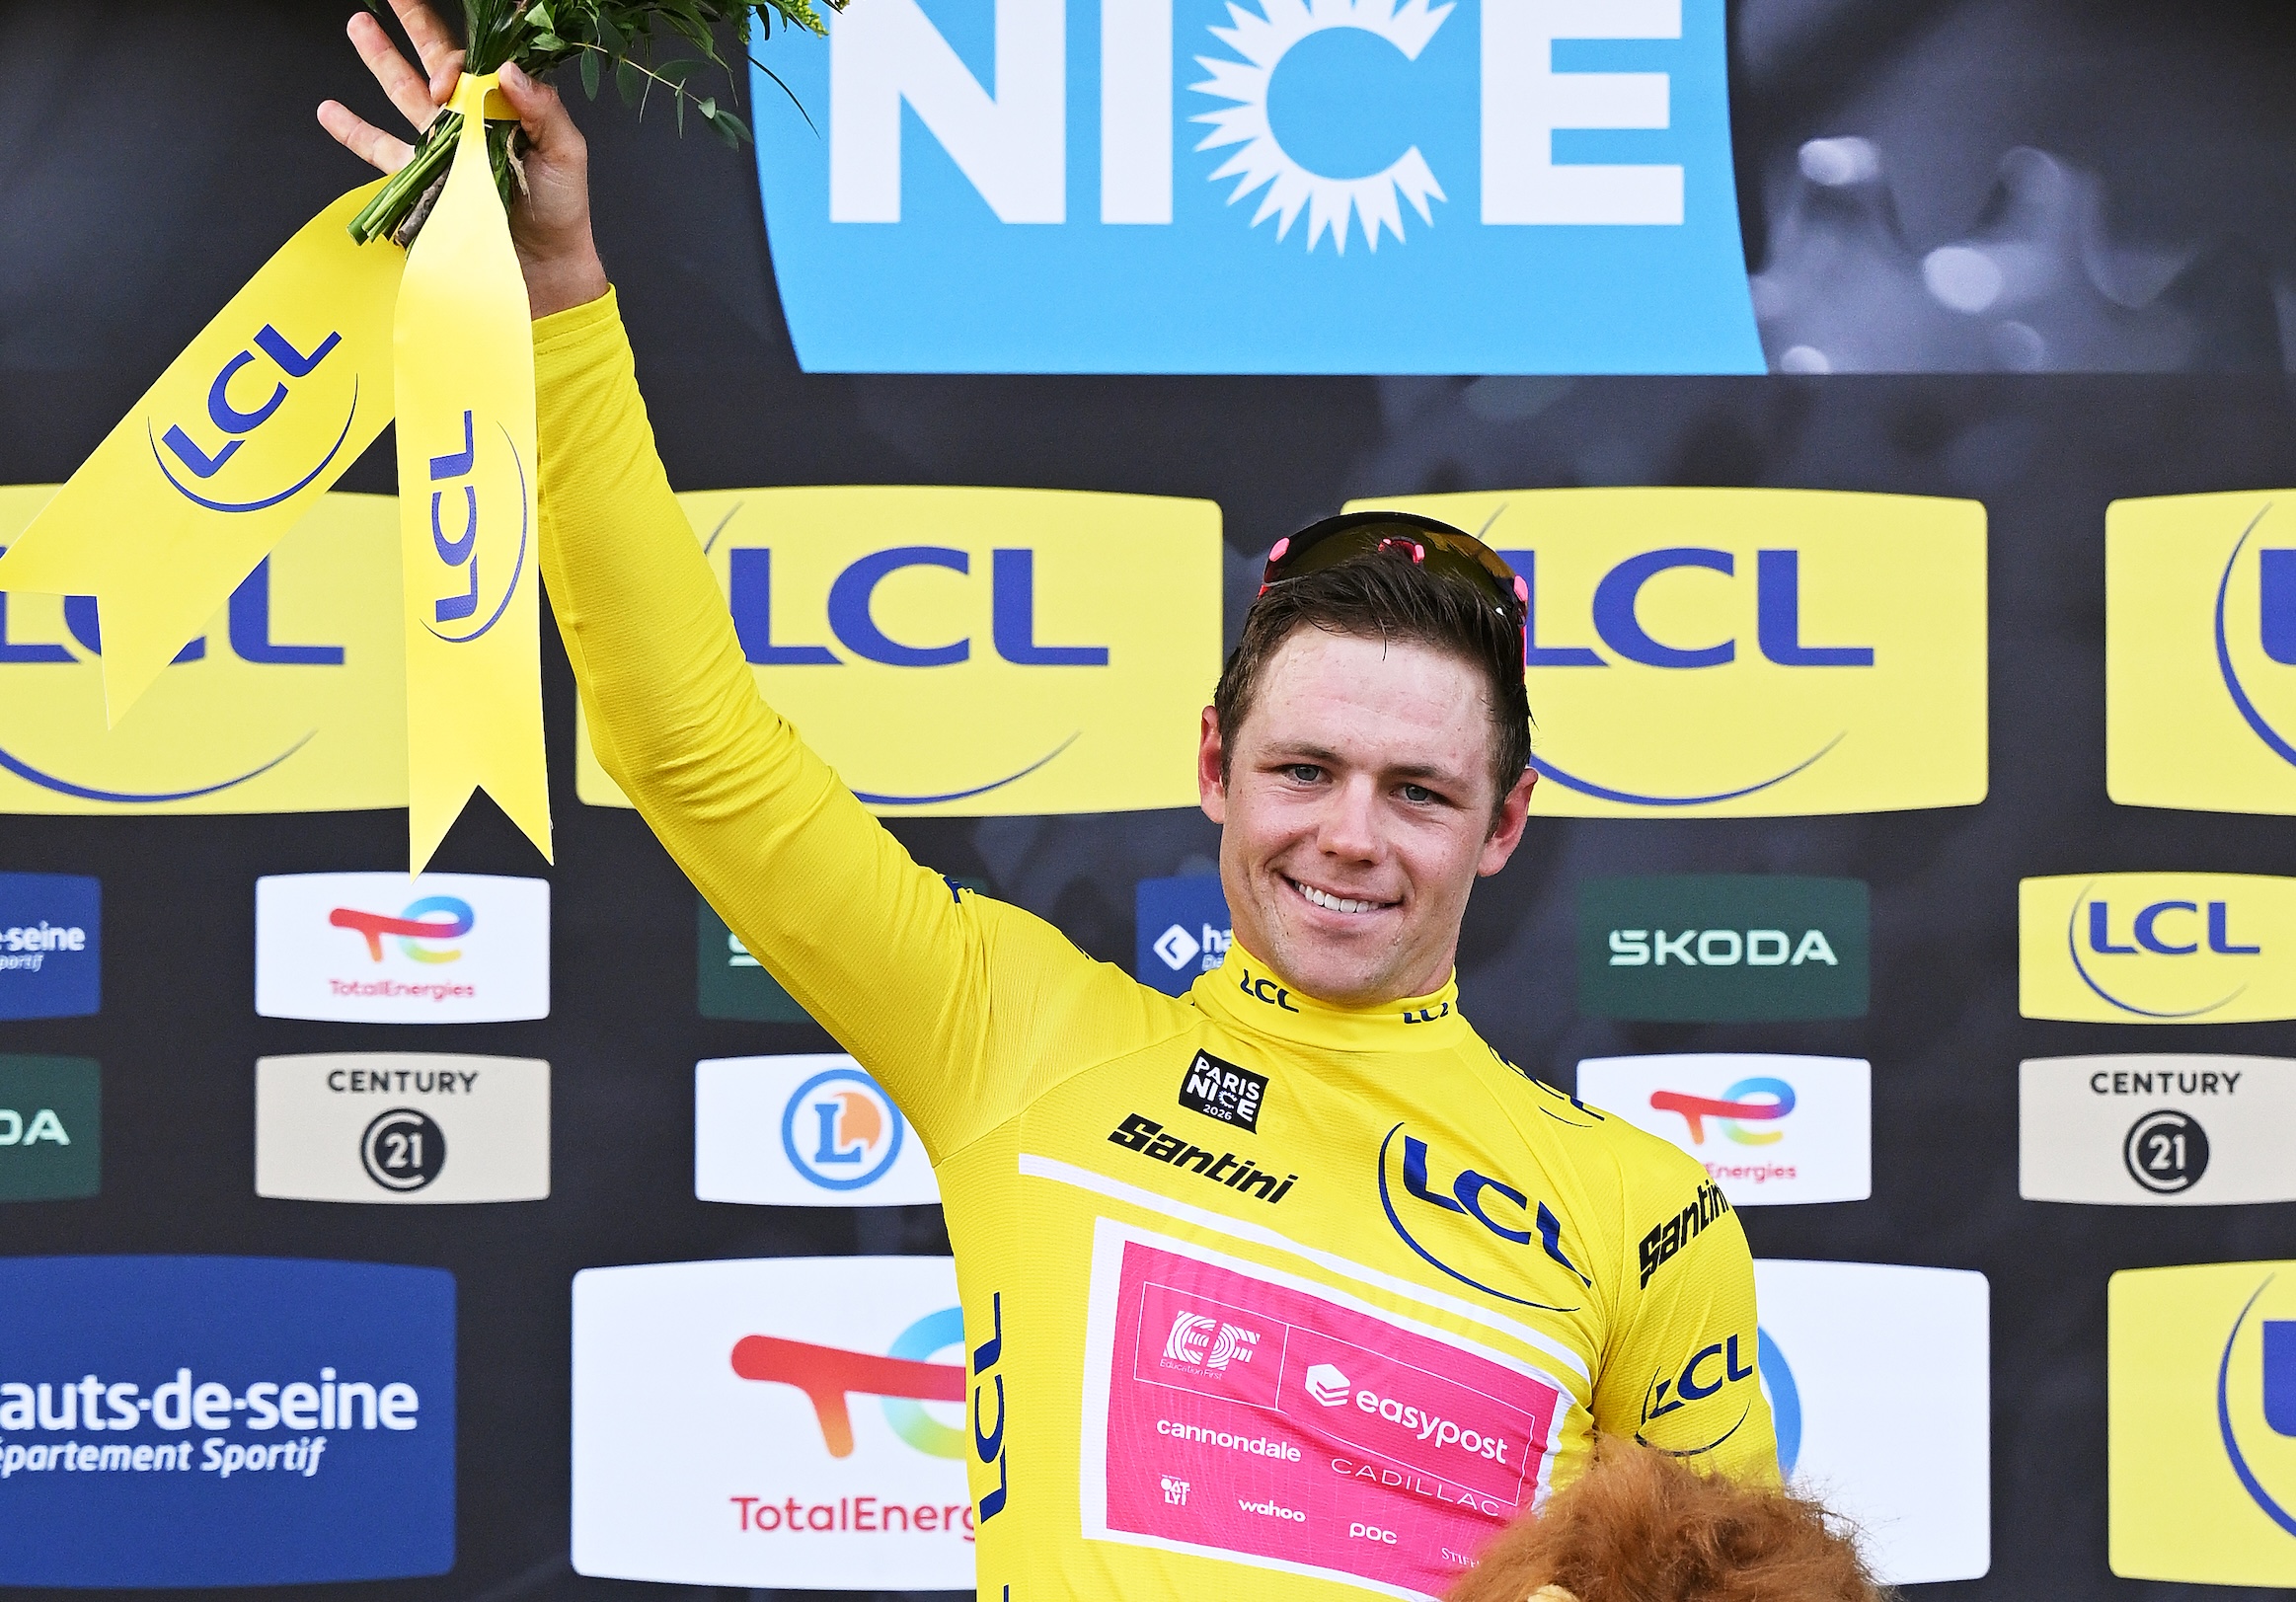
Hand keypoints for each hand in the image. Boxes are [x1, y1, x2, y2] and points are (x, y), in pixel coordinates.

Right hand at [317, 1, 609, 317]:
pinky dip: (352, 131)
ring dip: (379, 57)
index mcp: (506, 106)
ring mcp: (442, 146)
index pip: (474, 62)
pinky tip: (329, 110)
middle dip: (413, 22)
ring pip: (403, 92)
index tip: (446, 80)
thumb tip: (505, 69)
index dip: (454, 59)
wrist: (541, 267)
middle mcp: (471, 119)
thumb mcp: (566, 154)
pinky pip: (380, 150)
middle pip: (436, 60)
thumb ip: (542, 109)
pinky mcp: (421, 178)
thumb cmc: (561, 210)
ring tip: (359, 24)